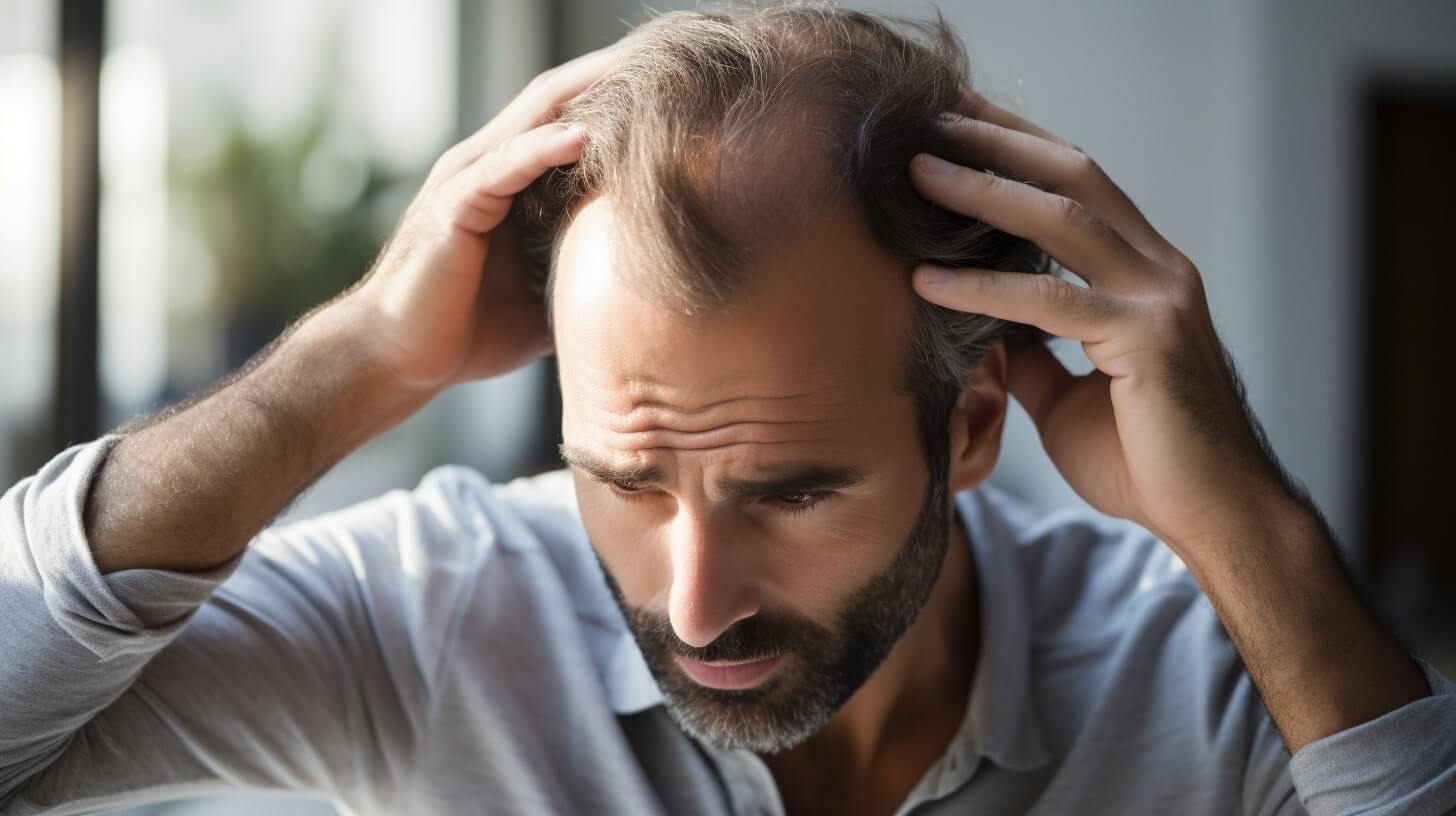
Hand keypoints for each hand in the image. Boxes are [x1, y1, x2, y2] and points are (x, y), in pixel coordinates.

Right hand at [332, 39, 637, 393]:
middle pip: (558, 100)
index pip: (572, 116)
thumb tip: (644, 294)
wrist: (398, 358)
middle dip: (612, 75)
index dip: (619, 95)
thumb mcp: (546, 296)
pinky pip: (504, 167)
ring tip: (641, 72)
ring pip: (535, 118)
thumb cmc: (468, 330)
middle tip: (670, 56)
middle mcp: (489, 165)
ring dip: (587, 93)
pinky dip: (544, 148)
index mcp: (512, 178)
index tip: (679, 83)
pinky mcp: (455, 206)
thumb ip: (584, 275)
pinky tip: (585, 135)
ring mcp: (469, 180)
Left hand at [908, 90, 1302, 555]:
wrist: (1214, 516)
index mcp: (1146, 273)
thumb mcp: (1067, 397)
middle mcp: (1158, 270)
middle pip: (1074, 176)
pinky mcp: (1147, 339)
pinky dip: (981, 287)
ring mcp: (1158, 299)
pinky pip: (1048, 302)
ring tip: (918, 172)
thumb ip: (1029, 354)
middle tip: (933, 118)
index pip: (1080, 186)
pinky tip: (925, 281)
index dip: (1020, 148)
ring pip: (1064, 219)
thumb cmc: (1147, 460)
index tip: (959, 123)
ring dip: (984, 190)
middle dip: (1001, 141)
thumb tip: (980, 333)